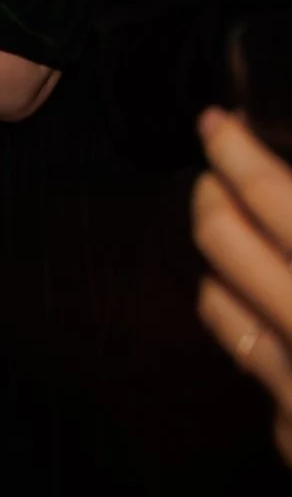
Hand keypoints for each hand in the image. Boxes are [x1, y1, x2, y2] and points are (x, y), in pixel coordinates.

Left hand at [194, 107, 291, 466]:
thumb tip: (288, 199)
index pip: (276, 203)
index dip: (238, 156)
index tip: (216, 124)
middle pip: (226, 246)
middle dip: (212, 197)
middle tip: (213, 170)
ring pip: (220, 308)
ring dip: (218, 262)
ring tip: (225, 230)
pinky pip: (258, 372)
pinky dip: (253, 332)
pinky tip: (266, 317)